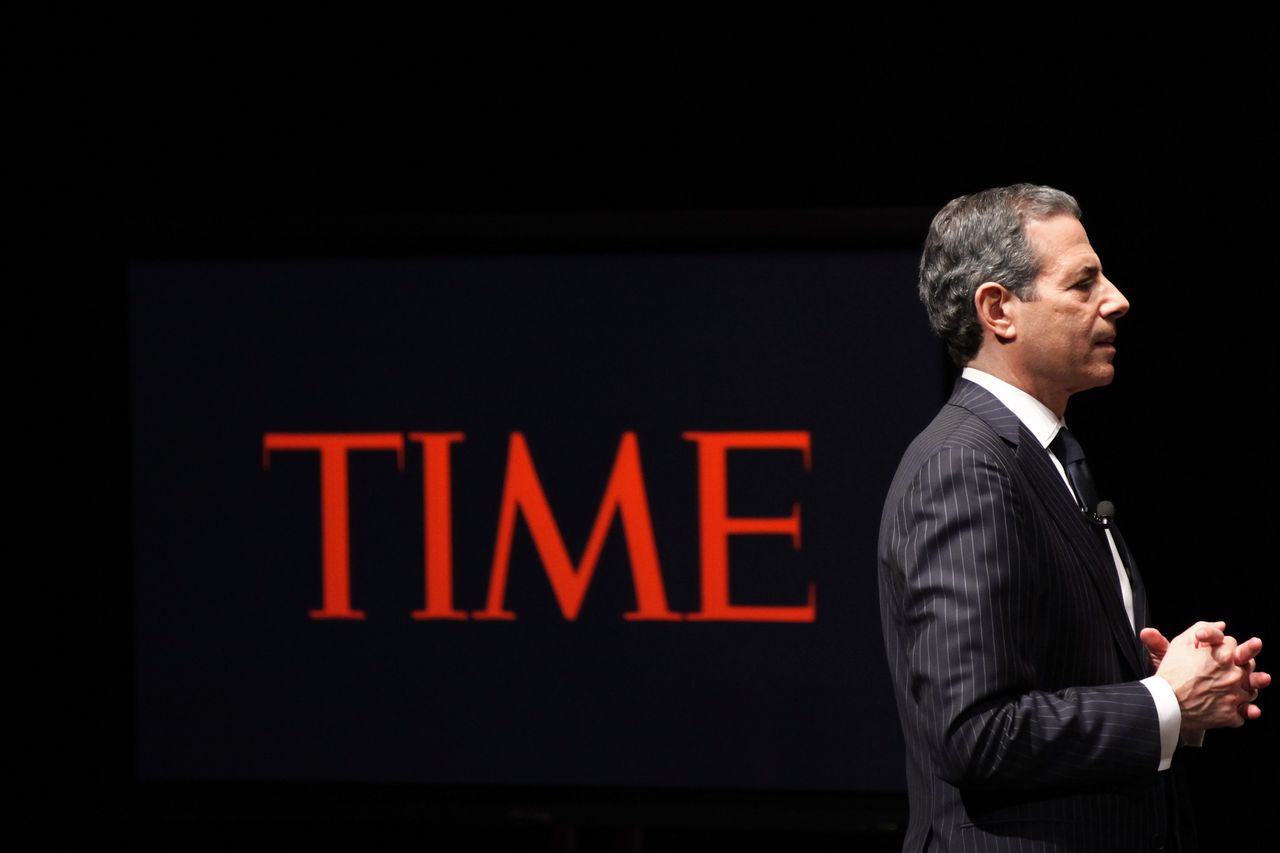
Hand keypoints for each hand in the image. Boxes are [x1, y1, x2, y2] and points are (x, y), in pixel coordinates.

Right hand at [1146, 621, 1263, 732]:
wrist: (1165, 704)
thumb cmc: (1170, 673)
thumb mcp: (1180, 644)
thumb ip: (1202, 628)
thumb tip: (1222, 625)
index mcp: (1223, 655)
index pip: (1233, 643)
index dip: (1223, 646)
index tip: (1215, 652)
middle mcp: (1235, 674)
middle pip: (1249, 663)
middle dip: (1239, 664)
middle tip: (1226, 669)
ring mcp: (1236, 696)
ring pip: (1251, 689)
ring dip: (1243, 688)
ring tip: (1232, 689)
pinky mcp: (1232, 715)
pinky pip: (1244, 712)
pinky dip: (1240, 711)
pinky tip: (1231, 707)